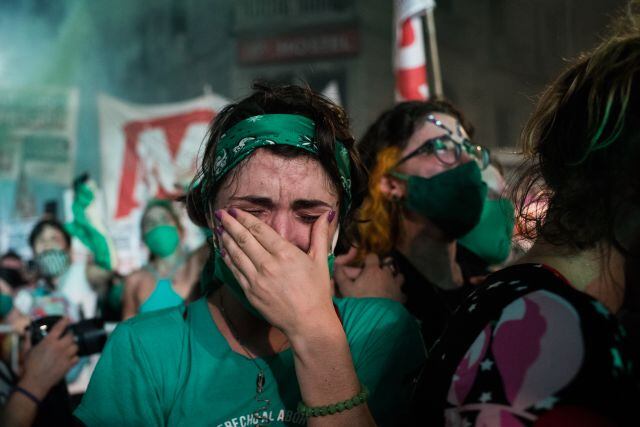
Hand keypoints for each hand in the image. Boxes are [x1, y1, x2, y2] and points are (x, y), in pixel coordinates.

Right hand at [18, 318, 78, 398]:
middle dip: (69, 335)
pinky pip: (77, 358)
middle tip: (67, 336)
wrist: (35, 382)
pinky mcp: (68, 365)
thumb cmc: (29, 367)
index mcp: (49, 342)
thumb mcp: (26, 352)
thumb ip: (28, 341)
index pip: (60, 327)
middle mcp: (59, 347)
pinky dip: (74, 358)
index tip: (67, 318)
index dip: (64, 321)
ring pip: (75, 347)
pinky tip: (70, 358)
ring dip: (72, 346)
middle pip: (71, 336)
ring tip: (68, 348)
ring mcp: (65, 356)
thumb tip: (27, 333)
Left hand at [216, 208, 338, 338]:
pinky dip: (227, 258)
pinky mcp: (250, 292)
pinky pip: (235, 271)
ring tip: (218, 228)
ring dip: (225, 239)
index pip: (259, 230)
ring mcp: (256, 280)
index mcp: (285, 253)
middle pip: (243, 239)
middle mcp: (268, 264)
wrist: (308, 322)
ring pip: (235, 254)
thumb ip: (320, 234)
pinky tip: (222, 250)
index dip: (245, 218)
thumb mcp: (321, 260)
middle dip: (230, 224)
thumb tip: (327, 213)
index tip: (235, 210)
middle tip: (221, 214)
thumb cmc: (317, 291)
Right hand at [334, 252, 405, 302]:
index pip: (373, 256)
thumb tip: (336, 265)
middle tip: (374, 278)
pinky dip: (399, 294)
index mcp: (373, 270)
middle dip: (381, 270)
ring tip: (388, 285)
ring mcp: (396, 285)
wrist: (374, 318)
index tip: (364, 267)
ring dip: (394, 279)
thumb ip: (340, 275)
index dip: (368, 261)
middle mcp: (386, 274)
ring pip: (398, 276)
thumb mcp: (345, 288)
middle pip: (386, 266)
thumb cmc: (359, 301)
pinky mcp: (401, 296)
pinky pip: (403, 292)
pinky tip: (394, 299)